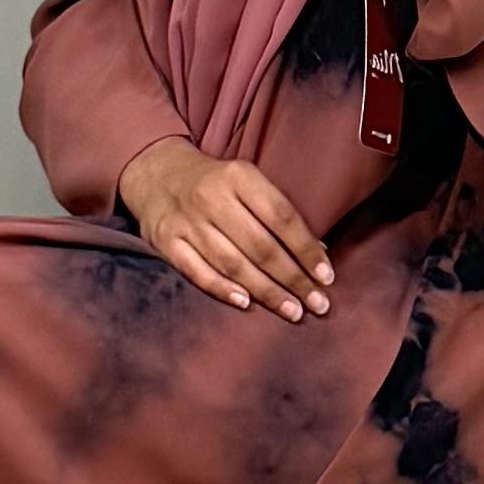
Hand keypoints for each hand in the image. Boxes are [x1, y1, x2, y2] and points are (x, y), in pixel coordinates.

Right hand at [118, 136, 335, 321]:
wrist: (157, 173)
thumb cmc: (216, 183)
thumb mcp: (247, 181)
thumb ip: (277, 213)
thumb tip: (317, 254)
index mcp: (239, 176)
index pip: (281, 217)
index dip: (306, 250)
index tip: (326, 277)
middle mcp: (212, 197)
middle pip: (260, 246)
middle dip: (293, 279)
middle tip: (317, 303)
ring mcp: (186, 221)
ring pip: (233, 264)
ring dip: (266, 292)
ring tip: (292, 310)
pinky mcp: (165, 240)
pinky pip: (197, 271)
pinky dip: (223, 289)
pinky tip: (246, 303)